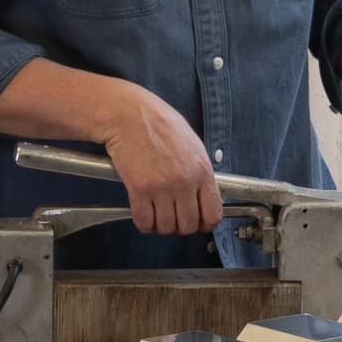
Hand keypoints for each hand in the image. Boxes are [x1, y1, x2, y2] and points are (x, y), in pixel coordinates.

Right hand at [103, 88, 224, 233]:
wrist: (129, 115)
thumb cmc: (159, 123)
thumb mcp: (192, 144)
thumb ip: (199, 172)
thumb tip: (203, 196)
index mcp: (202, 170)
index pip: (212, 214)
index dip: (205, 225)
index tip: (198, 224)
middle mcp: (184, 182)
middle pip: (188, 225)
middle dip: (180, 226)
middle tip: (173, 218)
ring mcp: (161, 187)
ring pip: (165, 227)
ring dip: (160, 225)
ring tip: (157, 213)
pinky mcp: (139, 190)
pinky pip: (144, 222)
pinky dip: (144, 224)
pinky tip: (143, 214)